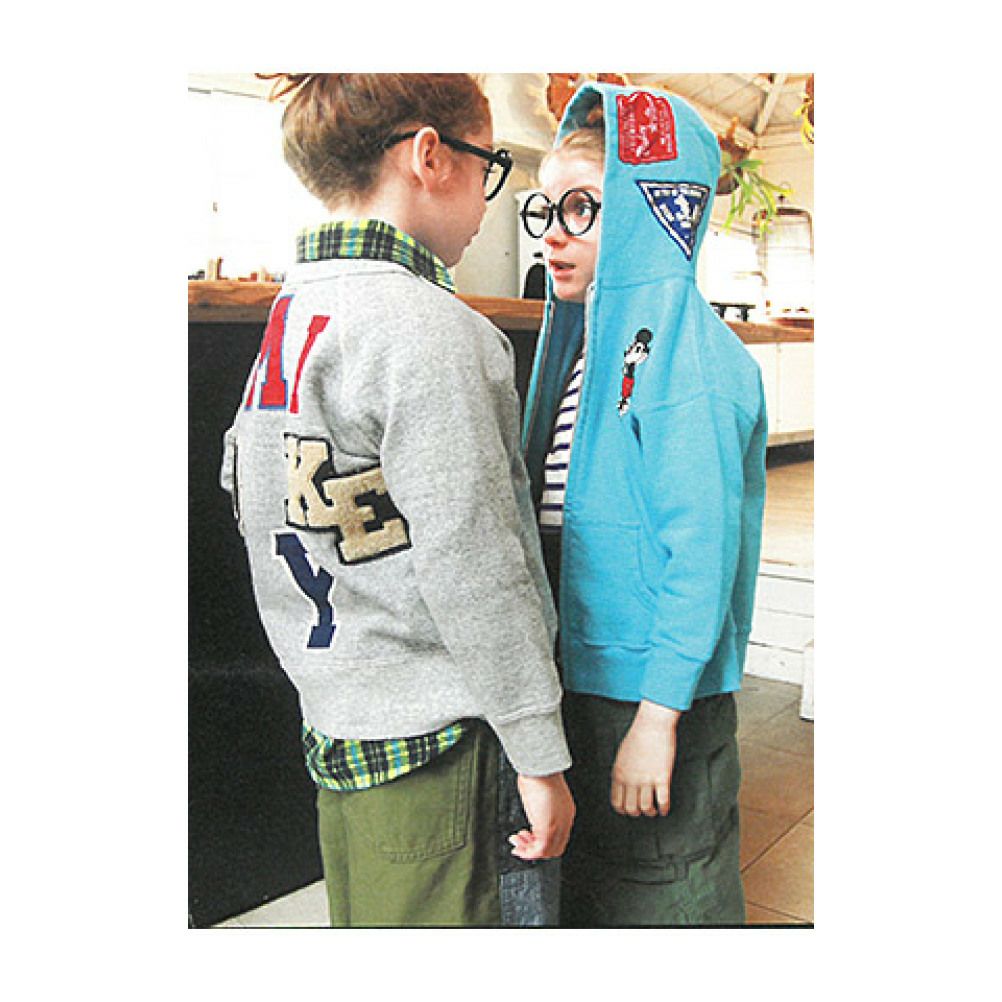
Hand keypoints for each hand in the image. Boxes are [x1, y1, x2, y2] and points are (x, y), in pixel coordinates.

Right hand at [508, 772, 575, 859]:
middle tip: (521, 844)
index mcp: (566, 812)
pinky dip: (527, 851)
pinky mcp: (549, 829)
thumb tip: (532, 816)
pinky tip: (518, 843)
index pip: (558, 837)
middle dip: (535, 848)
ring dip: (528, 850)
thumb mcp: (540, 795)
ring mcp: (559, 826)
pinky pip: (540, 850)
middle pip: (554, 848)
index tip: (528, 839)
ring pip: (547, 851)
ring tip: (517, 842)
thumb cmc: (538, 776)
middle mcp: (565, 821)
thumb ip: (539, 809)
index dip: (542, 841)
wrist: (540, 769)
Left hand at [610, 700, 681, 817]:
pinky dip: (664, 809)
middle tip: (642, 810)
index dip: (623, 810)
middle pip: (631, 808)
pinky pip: (663, 801)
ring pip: (646, 808)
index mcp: (618, 774)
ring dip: (651, 812)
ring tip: (654, 810)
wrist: (652, 725)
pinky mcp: (662, 777)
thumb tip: (623, 785)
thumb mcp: (622, 755)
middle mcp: (631, 779)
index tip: (628, 810)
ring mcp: (647, 779)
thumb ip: (621, 772)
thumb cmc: (638, 736)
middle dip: (637, 813)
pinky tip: (664, 809)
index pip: (617, 802)